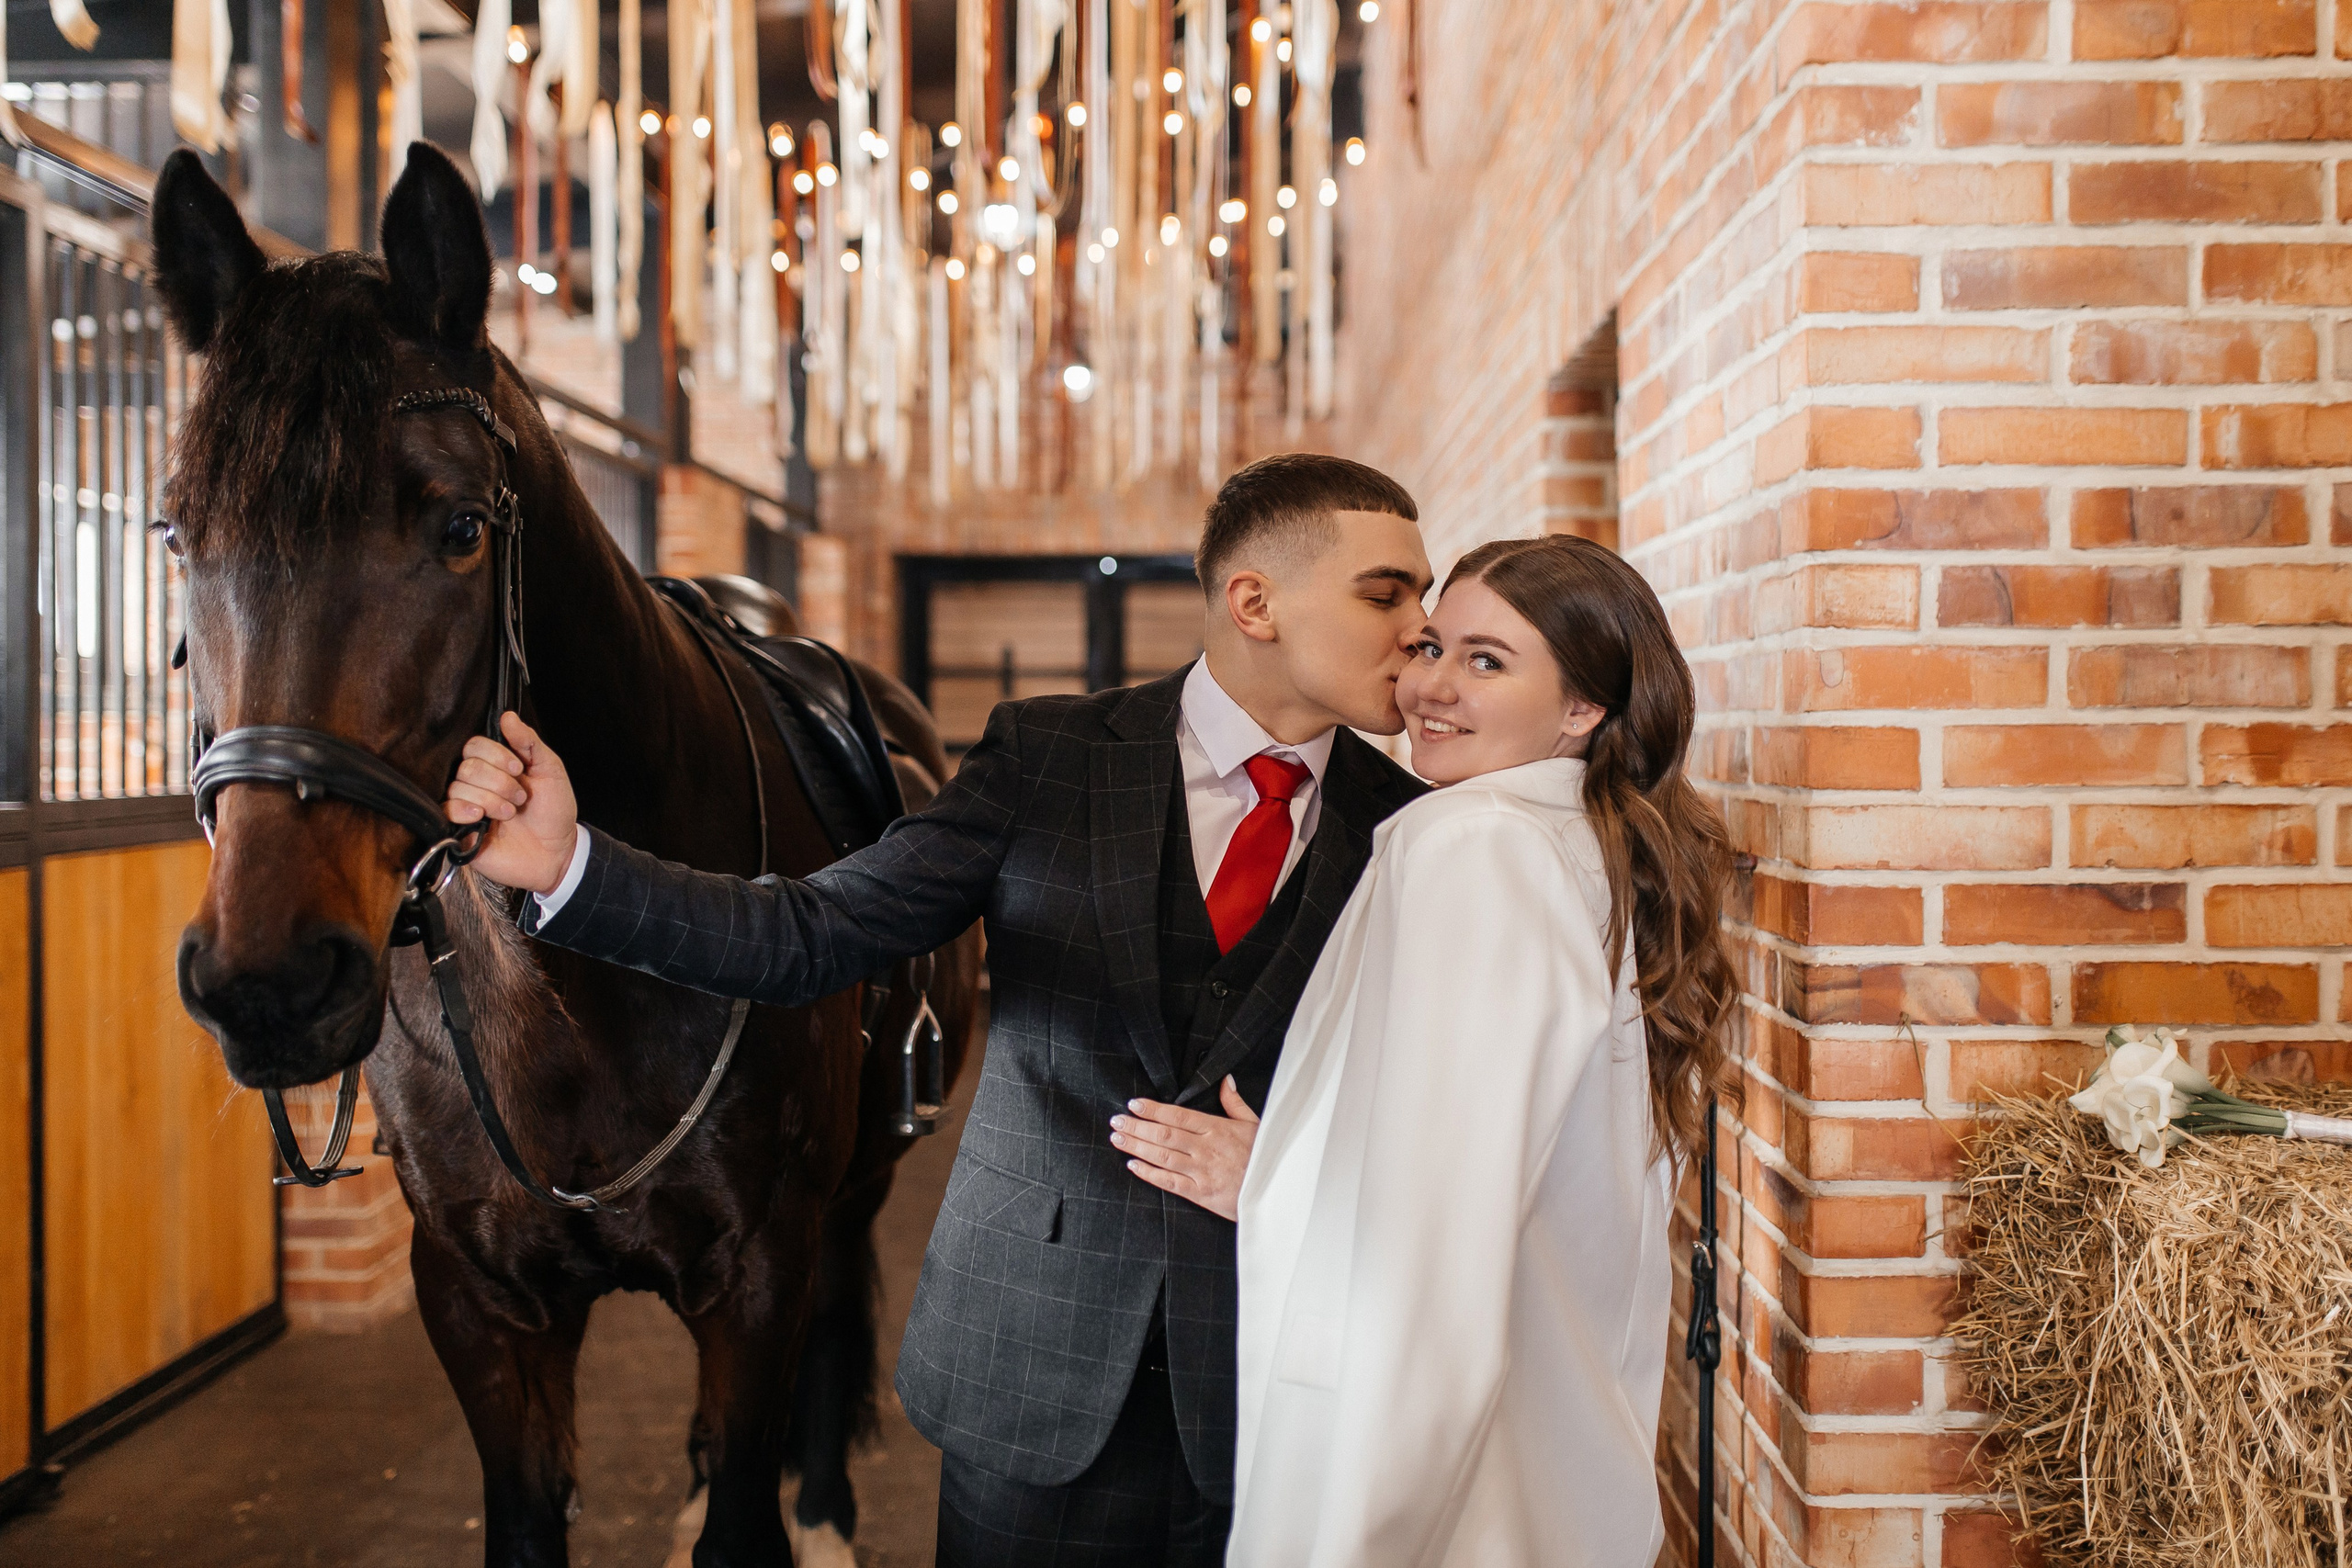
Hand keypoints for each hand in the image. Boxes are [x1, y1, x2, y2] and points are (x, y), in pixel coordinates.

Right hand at [444, 711, 578, 894]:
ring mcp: (466, 806)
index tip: (518, 768)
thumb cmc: (553, 812)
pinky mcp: (459, 829)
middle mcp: (477, 783)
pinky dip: (465, 810)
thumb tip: (507, 716)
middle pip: (467, 766)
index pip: (474, 745)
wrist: (556, 852)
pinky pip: (446, 810)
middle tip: (520, 797)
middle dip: (499, 781)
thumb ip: (529, 742)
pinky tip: (481, 817)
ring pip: (458, 787)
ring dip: (491, 799)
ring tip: (510, 813)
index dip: (496, 755)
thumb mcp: (550, 770)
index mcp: (495, 766)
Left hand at [1110, 1077, 1260, 1222]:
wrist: (1278, 1193)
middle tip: (1116, 1120)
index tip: (1134, 1104)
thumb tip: (1225, 1080)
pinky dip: (1148, 1173)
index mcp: (1217, 1129)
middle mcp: (1205, 1148)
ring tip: (1118, 1138)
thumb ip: (1235, 1103)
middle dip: (1137, 1126)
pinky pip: (1169, 1182)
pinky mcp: (1200, 1193)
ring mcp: (1201, 1172)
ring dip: (1137, 1146)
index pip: (1178, 1115)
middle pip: (1164, 1134)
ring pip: (1161, 1156)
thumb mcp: (1255, 1124)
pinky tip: (1133, 1165)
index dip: (1153, 1109)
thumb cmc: (1266, 1157)